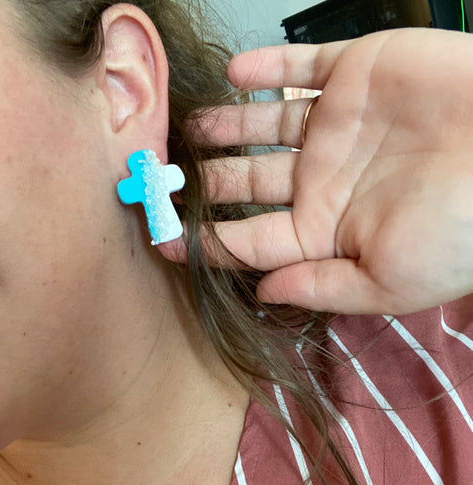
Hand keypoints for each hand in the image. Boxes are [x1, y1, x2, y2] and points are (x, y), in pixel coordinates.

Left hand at [160, 28, 472, 314]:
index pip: (249, 240)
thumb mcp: (385, 282)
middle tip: (160, 178)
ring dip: (224, 126)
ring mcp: (336, 127)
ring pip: (263, 126)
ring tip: (186, 128)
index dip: (204, 242)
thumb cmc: (458, 232)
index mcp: (324, 231)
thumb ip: (318, 287)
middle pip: (248, 182)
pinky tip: (231, 74)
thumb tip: (263, 295)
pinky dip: (265, 70)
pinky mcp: (355, 76)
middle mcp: (323, 180)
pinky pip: (299, 70)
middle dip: (204, 182)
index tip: (161, 239)